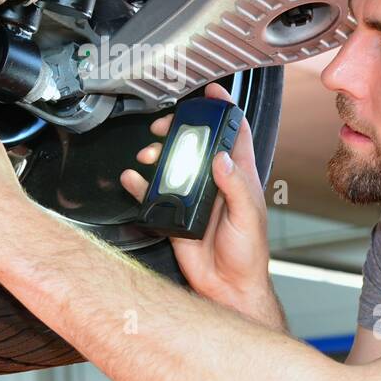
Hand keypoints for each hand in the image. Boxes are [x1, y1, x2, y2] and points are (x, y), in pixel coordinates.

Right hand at [119, 82, 281, 328]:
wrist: (229, 288)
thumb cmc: (248, 255)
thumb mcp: (248, 217)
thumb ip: (235, 186)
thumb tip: (221, 157)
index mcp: (238, 177)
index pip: (234, 134)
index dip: (226, 110)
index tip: (213, 92)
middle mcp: (215, 182)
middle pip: (196, 143)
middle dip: (181, 128)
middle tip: (167, 125)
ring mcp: (193, 196)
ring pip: (172, 164)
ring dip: (157, 154)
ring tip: (149, 153)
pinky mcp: (174, 214)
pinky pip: (152, 194)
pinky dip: (138, 185)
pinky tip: (132, 179)